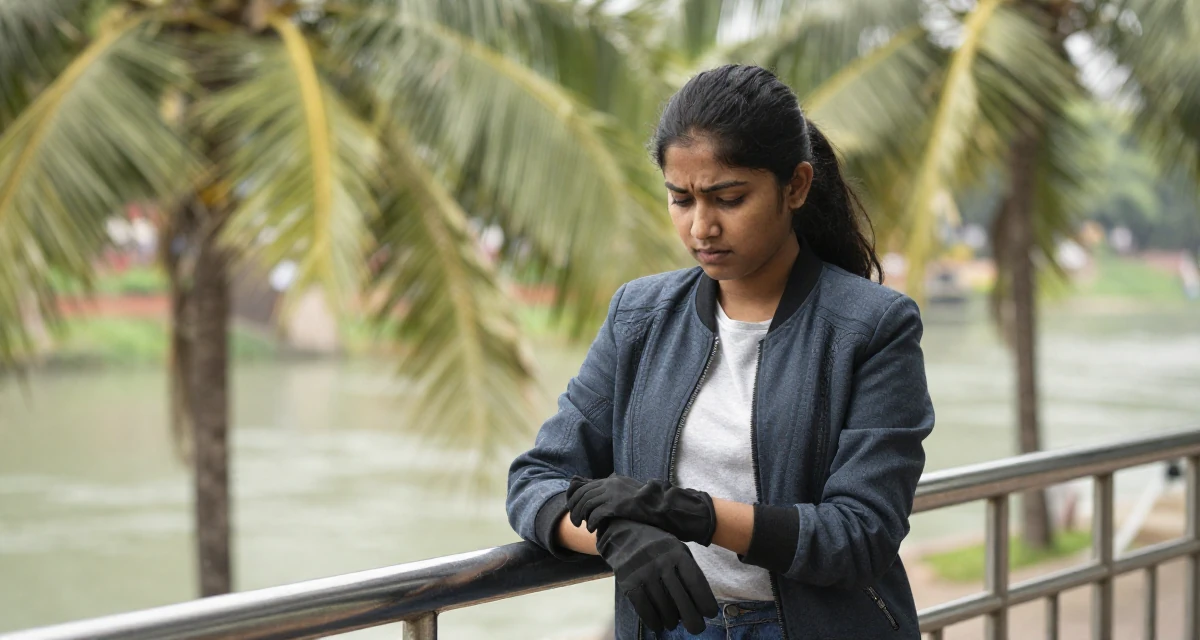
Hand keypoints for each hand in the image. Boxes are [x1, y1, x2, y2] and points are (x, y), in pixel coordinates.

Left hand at [567, 475, 716, 545]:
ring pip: (587, 504)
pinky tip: (593, 529)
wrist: (661, 504)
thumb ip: (617, 491)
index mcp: (612, 480)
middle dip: (575, 508)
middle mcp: (610, 485)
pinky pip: (596, 514)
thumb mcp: (630, 491)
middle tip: (575, 521)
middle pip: (583, 495)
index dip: (576, 498)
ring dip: (581, 517)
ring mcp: (612, 494)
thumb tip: (605, 498)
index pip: (586, 486)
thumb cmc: (648, 501)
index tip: (574, 508)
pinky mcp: (616, 506)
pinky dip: (591, 523)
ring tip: (584, 527)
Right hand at [596, 518, 718, 633]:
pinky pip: (643, 606)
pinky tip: (658, 626)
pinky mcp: (628, 580)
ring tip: (674, 624)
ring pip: (662, 605)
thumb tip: (700, 602)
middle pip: (680, 597)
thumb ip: (689, 570)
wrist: (625, 531)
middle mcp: (661, 562)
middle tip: (697, 628)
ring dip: (671, 620)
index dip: (704, 600)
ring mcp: (643, 571)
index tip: (710, 614)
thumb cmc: (659, 546)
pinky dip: (652, 619)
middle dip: (692, 618)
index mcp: (677, 553)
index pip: (695, 581)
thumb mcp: (677, 549)